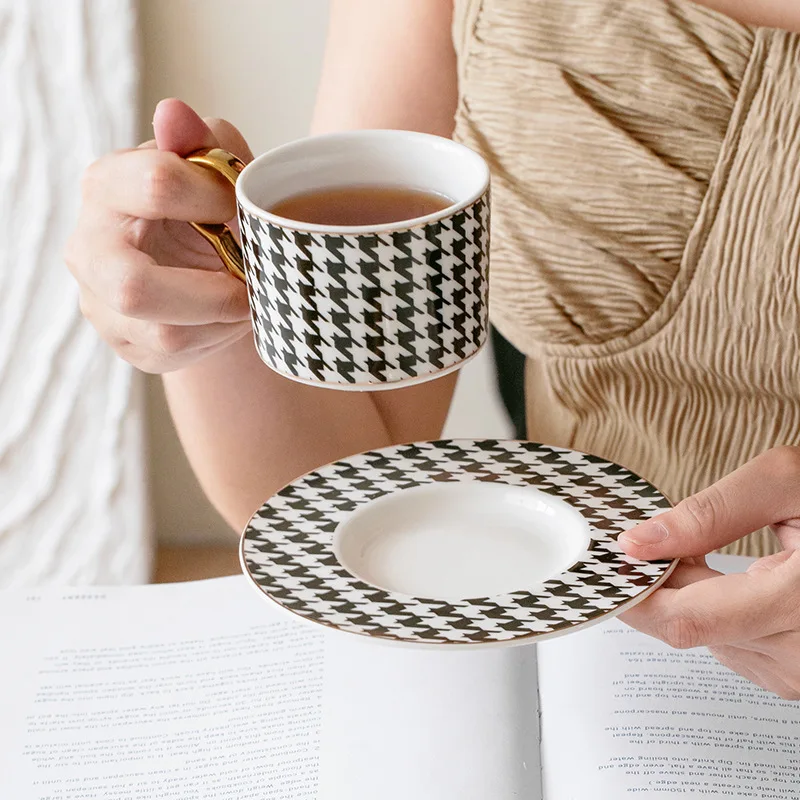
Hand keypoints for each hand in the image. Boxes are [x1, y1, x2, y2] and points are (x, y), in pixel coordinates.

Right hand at [65, 98, 252, 372]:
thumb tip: (175, 114)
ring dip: (224, 317)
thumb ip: (205, 144)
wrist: (199, 263)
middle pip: (133, 287)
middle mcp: (89, 249)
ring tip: (246, 294)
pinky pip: (181, 354)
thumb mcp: (214, 169)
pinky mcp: (129, 345)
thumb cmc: (205, 207)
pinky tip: (230, 314)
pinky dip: (220, 336)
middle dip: (211, 292)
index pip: (157, 184)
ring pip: (166, 333)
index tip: (242, 207)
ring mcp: (102, 305)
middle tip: (249, 279)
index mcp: (106, 186)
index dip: (218, 197)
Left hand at [619, 446, 799, 698]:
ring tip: (704, 553)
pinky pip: (724, 641)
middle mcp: (798, 654)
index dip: (632, 594)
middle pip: (684, 624)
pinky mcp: (791, 676)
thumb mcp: (787, 484)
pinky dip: (709, 608)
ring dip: (685, 593)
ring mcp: (796, 673)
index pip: (683, 620)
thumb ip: (711, 512)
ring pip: (700, 635)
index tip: (602, 567)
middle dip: (658, 580)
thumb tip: (640, 541)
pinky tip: (723, 579)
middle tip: (654, 539)